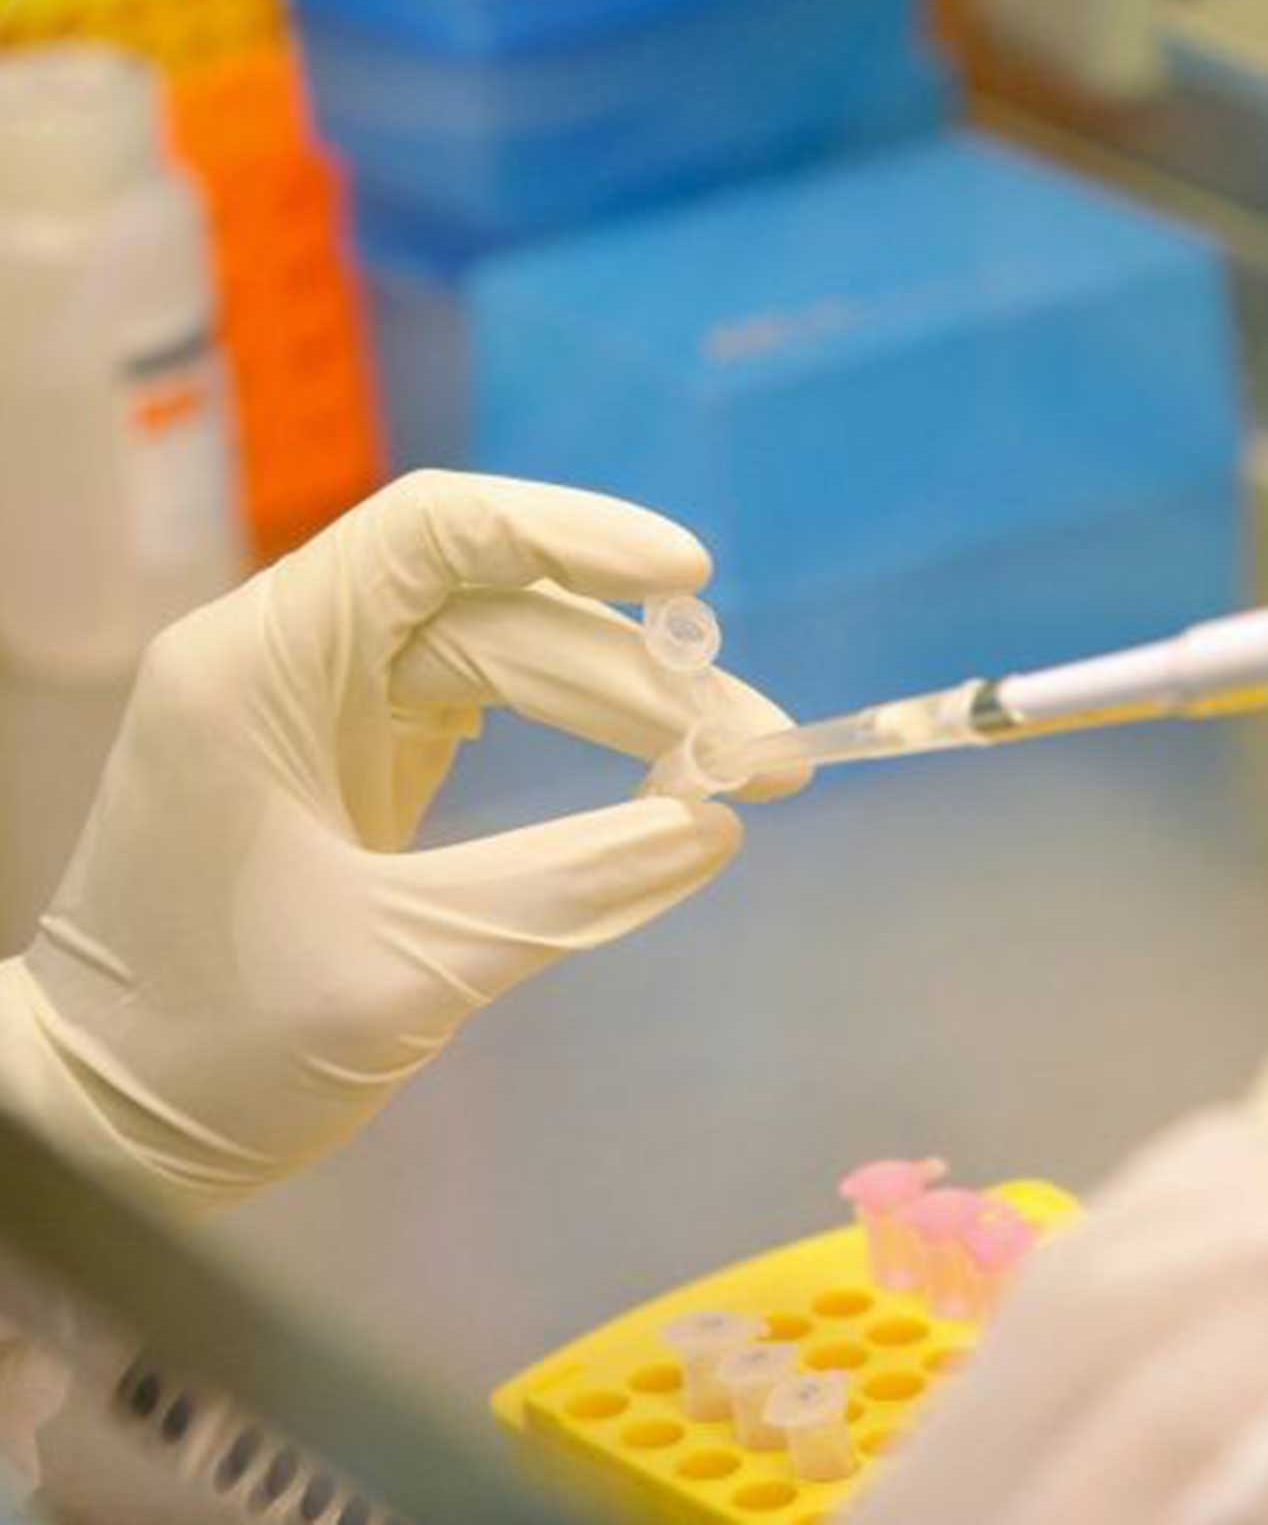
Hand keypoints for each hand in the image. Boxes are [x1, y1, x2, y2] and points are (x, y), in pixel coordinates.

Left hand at [0, 471, 803, 1209]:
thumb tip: (718, 830)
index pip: (436, 534)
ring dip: (623, 707)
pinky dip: (575, 741)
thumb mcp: (406, 969)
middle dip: (640, 679)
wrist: (101, 1129)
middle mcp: (291, 660)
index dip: (575, 536)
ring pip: (503, 660)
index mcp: (266, 667)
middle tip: (770, 757)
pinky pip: (480, 714)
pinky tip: (656, 776)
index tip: (696, 581)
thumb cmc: (215, 1049)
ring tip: (740, 769)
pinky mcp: (350, 765)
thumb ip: (572, 889)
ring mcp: (321, 711)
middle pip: (497, 615)